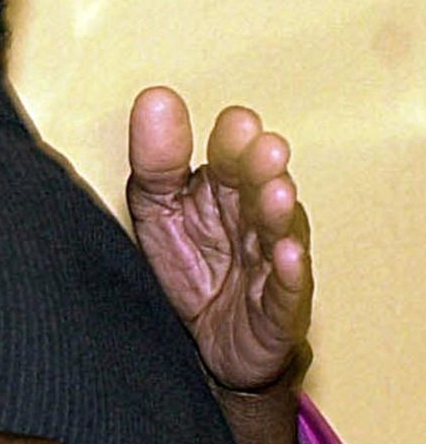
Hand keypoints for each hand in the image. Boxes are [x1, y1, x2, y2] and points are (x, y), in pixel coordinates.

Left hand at [127, 87, 312, 390]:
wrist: (208, 345)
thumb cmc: (193, 267)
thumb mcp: (158, 210)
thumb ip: (156, 159)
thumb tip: (154, 98)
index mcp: (224, 190)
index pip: (231, 156)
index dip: (233, 141)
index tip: (235, 122)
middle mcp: (253, 219)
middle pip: (259, 187)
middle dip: (260, 168)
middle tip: (261, 147)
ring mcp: (270, 262)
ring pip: (279, 231)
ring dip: (278, 211)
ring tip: (275, 193)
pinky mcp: (278, 309)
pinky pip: (287, 289)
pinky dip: (290, 272)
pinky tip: (287, 256)